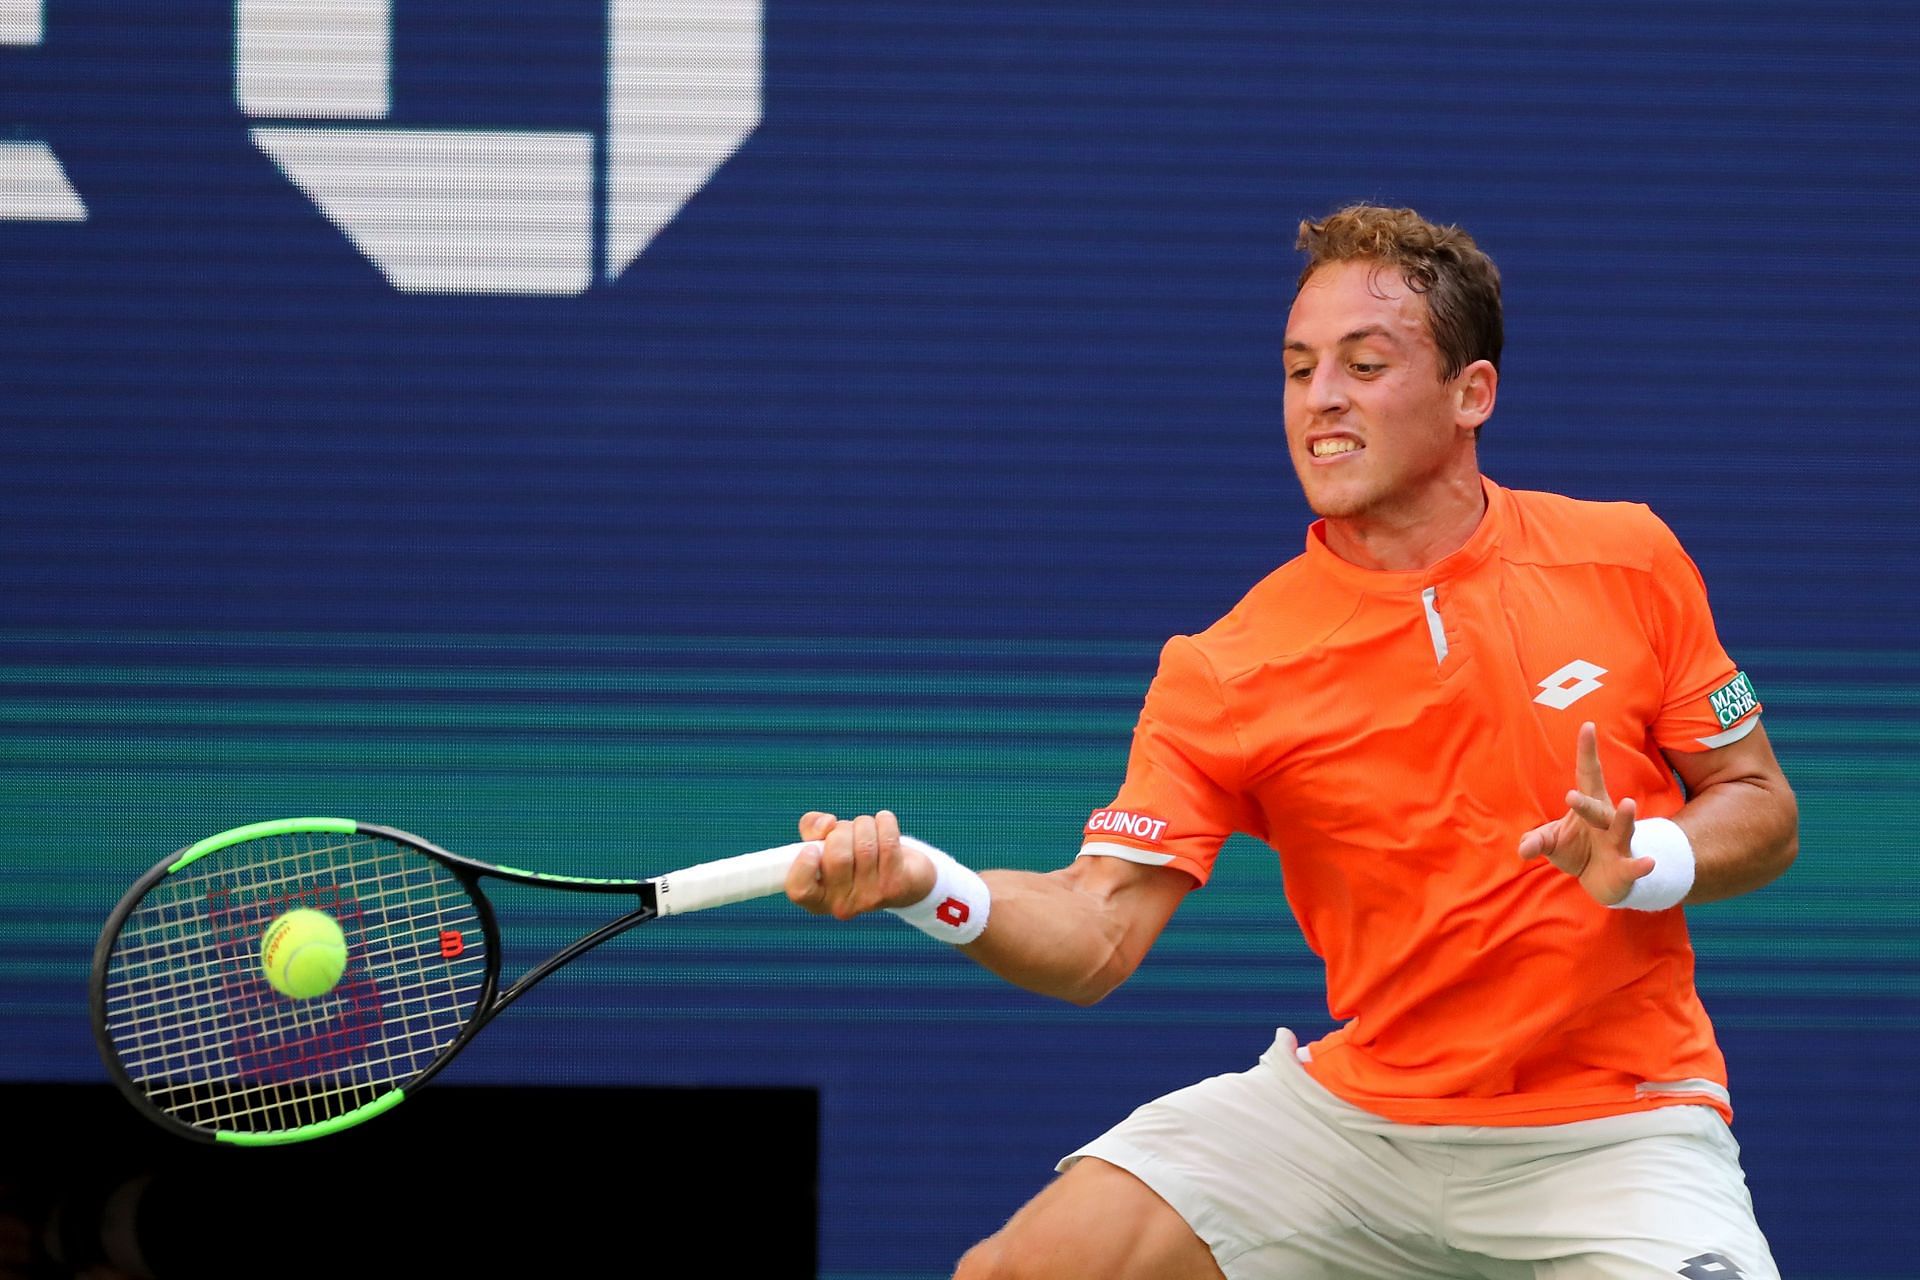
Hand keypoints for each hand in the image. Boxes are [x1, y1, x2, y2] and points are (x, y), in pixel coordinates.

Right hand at [784, 809, 936, 918]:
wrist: (904, 876)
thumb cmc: (855, 856)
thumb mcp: (825, 843)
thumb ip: (811, 828)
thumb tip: (826, 825)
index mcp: (817, 899)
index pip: (799, 890)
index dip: (803, 865)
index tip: (812, 847)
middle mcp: (842, 905)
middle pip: (837, 856)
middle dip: (842, 830)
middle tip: (848, 832)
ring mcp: (870, 899)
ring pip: (864, 845)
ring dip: (865, 824)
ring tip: (868, 829)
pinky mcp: (896, 886)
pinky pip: (888, 842)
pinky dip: (885, 822)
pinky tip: (884, 822)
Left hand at [1516, 722, 1653, 905]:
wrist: (1603, 880)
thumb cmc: (1578, 851)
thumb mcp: (1553, 843)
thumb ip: (1537, 841)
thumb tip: (1524, 847)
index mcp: (1589, 807)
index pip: (1588, 775)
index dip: (1587, 752)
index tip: (1587, 725)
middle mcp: (1606, 821)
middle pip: (1597, 807)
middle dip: (1585, 802)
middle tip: (1570, 796)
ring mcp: (1618, 843)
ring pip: (1622, 829)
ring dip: (1625, 818)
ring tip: (1628, 804)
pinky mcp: (1626, 867)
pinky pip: (1634, 865)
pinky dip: (1641, 864)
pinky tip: (1649, 862)